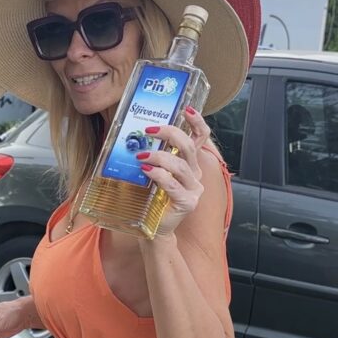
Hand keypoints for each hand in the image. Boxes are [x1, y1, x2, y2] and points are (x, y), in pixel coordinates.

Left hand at [135, 107, 210, 236]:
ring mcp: (194, 189)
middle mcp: (195, 174)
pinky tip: (146, 170)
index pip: (200, 138)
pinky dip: (158, 175)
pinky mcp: (187, 202)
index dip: (197, 123)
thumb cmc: (151, 198)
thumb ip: (152, 155)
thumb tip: (136, 136)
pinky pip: (173, 185)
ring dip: (159, 156)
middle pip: (188, 147)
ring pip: (180, 166)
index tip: (187, 110)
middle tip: (150, 130)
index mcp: (189, 164)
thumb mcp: (153, 171)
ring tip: (142, 155)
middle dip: (170, 134)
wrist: (153, 228)